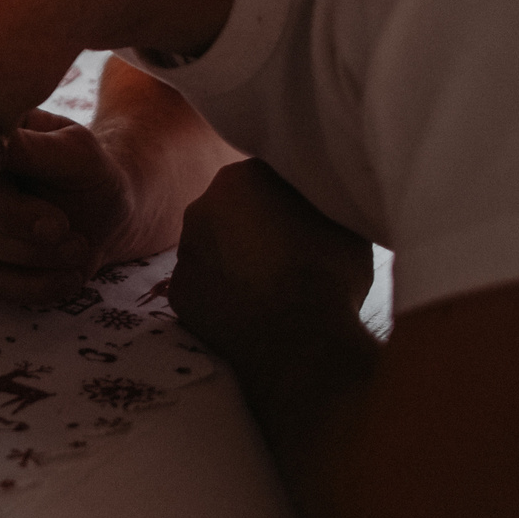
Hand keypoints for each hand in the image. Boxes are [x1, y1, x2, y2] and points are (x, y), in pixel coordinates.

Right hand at [0, 109, 155, 303]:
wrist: (107, 214)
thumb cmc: (92, 174)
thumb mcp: (77, 152)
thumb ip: (36, 148)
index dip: (4, 199)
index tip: (54, 222)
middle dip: (23, 232)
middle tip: (69, 233)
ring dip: (35, 259)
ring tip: (79, 249)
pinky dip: (33, 286)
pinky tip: (69, 278)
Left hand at [170, 158, 373, 367]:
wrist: (300, 339)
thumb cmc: (327, 271)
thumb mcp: (340, 218)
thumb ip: (316, 197)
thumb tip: (313, 195)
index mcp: (238, 179)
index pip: (262, 178)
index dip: (286, 199)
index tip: (306, 220)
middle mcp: (199, 208)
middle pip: (231, 212)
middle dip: (254, 226)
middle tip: (289, 253)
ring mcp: (184, 253)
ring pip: (213, 249)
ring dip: (235, 260)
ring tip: (272, 286)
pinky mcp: (179, 294)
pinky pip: (204, 287)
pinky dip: (222, 295)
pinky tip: (251, 310)